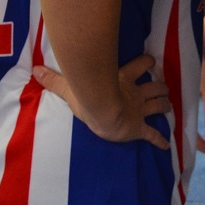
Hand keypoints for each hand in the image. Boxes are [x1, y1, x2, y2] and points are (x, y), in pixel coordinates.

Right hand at [32, 53, 171, 149]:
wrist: (103, 113)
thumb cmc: (88, 97)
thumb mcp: (70, 86)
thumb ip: (54, 79)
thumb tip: (35, 70)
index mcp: (122, 80)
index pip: (140, 65)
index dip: (147, 61)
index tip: (151, 60)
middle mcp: (135, 94)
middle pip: (155, 86)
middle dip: (161, 87)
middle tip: (164, 88)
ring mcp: (139, 111)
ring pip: (160, 105)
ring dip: (165, 105)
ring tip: (169, 106)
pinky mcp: (139, 128)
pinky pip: (153, 135)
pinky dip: (160, 140)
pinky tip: (166, 145)